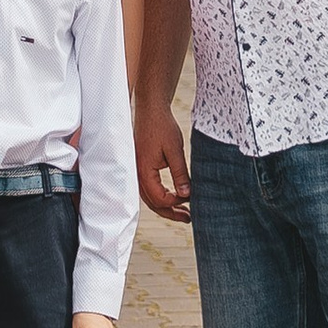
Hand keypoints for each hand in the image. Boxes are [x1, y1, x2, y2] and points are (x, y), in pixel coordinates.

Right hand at [135, 106, 192, 222]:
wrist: (151, 109)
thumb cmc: (162, 126)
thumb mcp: (175, 150)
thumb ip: (180, 174)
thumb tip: (187, 195)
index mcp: (144, 170)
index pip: (159, 198)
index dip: (176, 202)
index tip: (190, 199)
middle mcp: (137, 173)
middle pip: (152, 203)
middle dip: (170, 212)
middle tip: (188, 218)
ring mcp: (137, 170)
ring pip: (149, 197)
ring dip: (166, 206)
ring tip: (183, 211)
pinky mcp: (140, 166)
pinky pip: (149, 188)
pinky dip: (161, 195)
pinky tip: (173, 194)